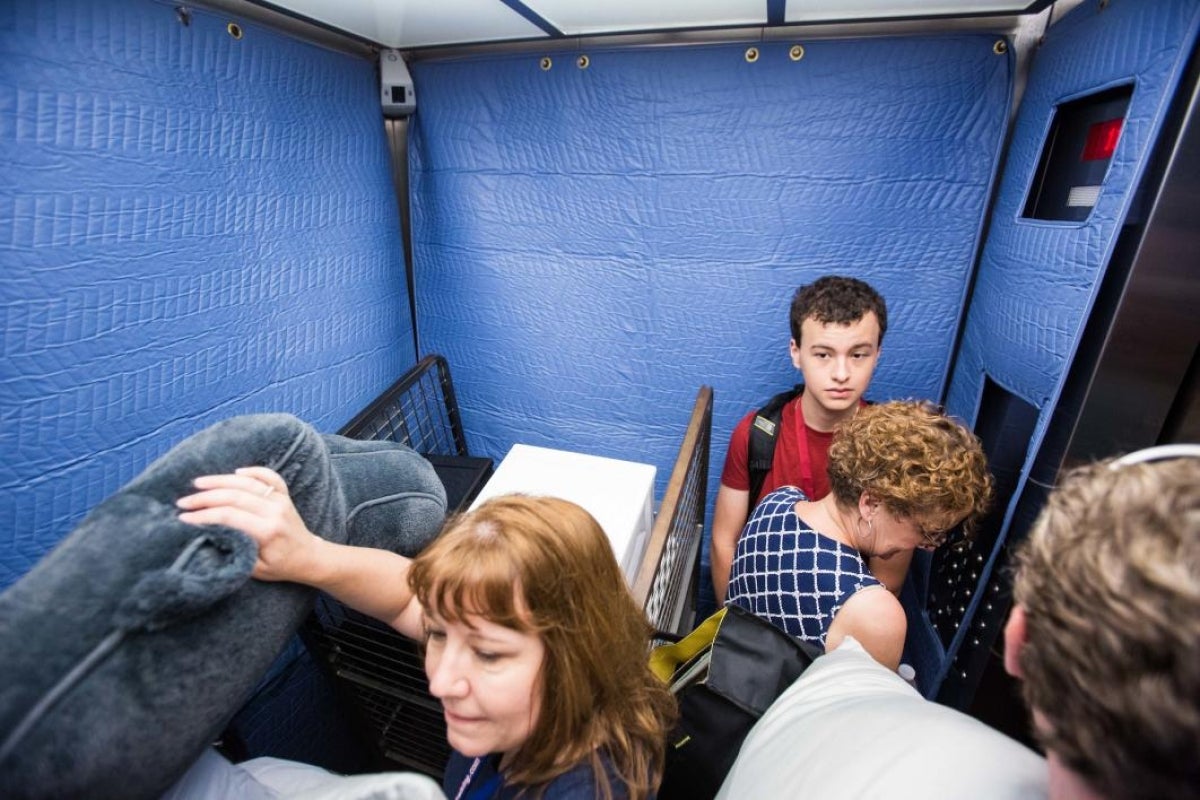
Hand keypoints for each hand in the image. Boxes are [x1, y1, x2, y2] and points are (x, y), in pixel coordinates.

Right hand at [176, 466, 322, 582]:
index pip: (229, 517)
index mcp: (267, 531)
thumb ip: (236, 552)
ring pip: (248, 482)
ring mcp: (281, 500)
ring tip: (197, 483)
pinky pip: (270, 477)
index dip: (204, 516)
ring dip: (220, 480)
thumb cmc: (281, 566)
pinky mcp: (284, 495)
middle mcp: (274, 511)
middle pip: (234, 496)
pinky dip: (253, 471)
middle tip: (183, 502)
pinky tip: (236, 471)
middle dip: (205, 498)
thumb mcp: (255, 569)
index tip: (184, 518)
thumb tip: (209, 539)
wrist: (310, 557)